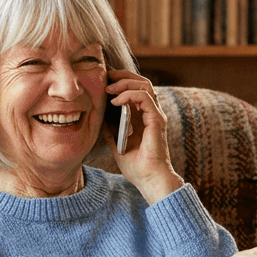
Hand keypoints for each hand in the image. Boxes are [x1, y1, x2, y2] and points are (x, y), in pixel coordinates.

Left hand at [105, 69, 182, 203]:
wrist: (149, 180)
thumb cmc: (137, 167)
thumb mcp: (117, 145)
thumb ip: (111, 130)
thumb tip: (100, 117)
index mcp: (144, 117)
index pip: (136, 90)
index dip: (122, 81)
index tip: (105, 81)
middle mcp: (152, 113)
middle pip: (142, 82)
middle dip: (123, 76)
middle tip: (107, 77)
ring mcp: (155, 116)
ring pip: (145, 85)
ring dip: (125, 82)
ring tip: (109, 88)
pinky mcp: (157, 120)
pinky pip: (145, 98)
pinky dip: (129, 95)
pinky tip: (116, 101)